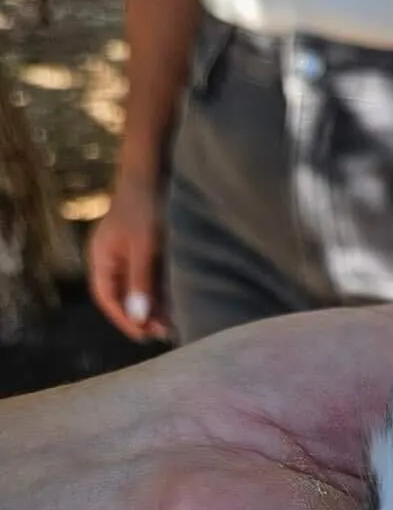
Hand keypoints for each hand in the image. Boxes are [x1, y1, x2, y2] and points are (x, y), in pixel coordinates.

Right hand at [87, 176, 169, 340]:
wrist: (153, 174)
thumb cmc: (145, 208)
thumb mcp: (145, 248)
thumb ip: (141, 282)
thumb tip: (139, 317)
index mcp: (101, 259)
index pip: (107, 298)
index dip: (124, 319)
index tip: (144, 335)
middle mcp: (111, 259)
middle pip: (122, 296)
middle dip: (141, 316)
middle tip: (164, 334)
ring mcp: (127, 255)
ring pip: (137, 289)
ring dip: (152, 307)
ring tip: (171, 326)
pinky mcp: (144, 251)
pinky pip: (148, 278)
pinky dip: (159, 293)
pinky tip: (173, 306)